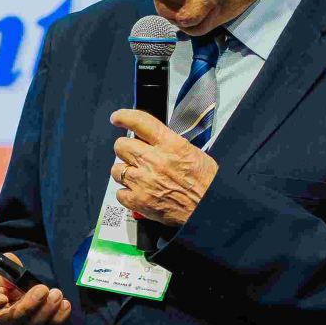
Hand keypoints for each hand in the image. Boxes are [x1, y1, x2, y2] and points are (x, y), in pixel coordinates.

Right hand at [0, 253, 70, 324]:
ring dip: (46, 312)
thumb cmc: (7, 280)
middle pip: (8, 323)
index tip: (2, 297)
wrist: (19, 290)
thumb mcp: (3, 271)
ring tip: (57, 294)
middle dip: (28, 307)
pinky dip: (57, 319)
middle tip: (43, 289)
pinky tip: (65, 305)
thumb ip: (8, 271)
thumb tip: (19, 280)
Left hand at [109, 108, 218, 226]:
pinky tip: (138, 192)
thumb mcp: (191, 151)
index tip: (118, 118)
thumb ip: (167, 143)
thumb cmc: (206, 181)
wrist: (209, 207)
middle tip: (132, 155)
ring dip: (124, 172)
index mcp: (170, 145)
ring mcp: (144, 182)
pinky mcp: (139, 201)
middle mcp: (154, 160)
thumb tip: (149, 140)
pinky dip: (126, 193)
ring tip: (137, 177)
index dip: (124, 117)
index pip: (139, 122)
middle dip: (125, 149)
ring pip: (116, 170)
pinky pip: (119, 193)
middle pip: (121, 146)